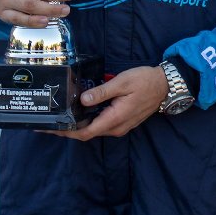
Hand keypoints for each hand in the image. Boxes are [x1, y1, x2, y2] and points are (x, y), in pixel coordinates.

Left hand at [49, 66, 169, 140]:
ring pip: (94, 130)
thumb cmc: (145, 81)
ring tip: (61, 116)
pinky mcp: (122, 122)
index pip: (85, 132)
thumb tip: (82, 100)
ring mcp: (120, 126)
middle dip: (67, 130)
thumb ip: (102, 92)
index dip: (65, 133)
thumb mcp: (122, 82)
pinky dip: (88, 122)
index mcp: (115, 118)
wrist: (165, 85)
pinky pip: (101, 125)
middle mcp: (116, 127)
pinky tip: (79, 112)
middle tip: (50, 120)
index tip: (50, 129)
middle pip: (86, 133)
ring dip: (77, 126)